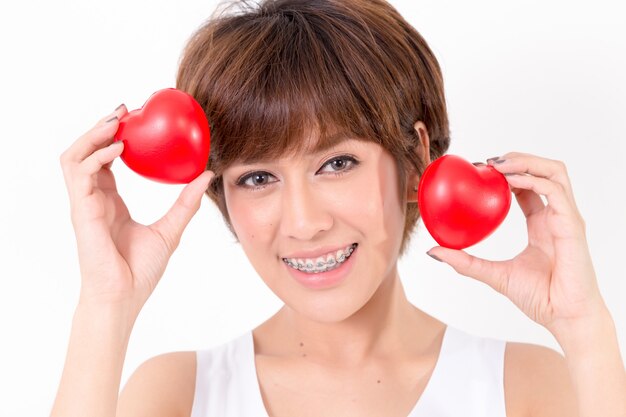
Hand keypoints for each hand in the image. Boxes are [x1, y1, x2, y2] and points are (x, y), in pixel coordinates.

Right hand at [59, 105, 214, 314]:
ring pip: (74, 157)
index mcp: (110, 201)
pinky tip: (117, 149)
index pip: (105, 160)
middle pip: (86, 152)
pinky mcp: (82, 212)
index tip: (134, 119)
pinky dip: (95, 156)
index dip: (114, 137)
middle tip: (124, 110)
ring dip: (92, 135)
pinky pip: (80, 174)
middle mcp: (94, 199)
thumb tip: (206, 175)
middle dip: (100, 127)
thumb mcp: (171, 229)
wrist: (124, 298)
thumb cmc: (140, 270)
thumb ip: (185, 203)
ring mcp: (85, 204)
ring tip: (116, 121)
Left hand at [427, 152, 605, 336]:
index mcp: (542, 223)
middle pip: (542, 171)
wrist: (563, 318)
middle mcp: (556, 216)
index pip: (527, 186)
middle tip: (486, 162)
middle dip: (517, 159)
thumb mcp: (493, 274)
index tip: (479, 169)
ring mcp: (566, 218)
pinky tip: (511, 182)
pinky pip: (555, 191)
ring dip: (526, 162)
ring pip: (554, 172)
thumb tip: (433, 251)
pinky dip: (533, 180)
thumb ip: (465, 262)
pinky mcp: (572, 225)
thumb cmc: (539, 298)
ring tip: (498, 165)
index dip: (506, 173)